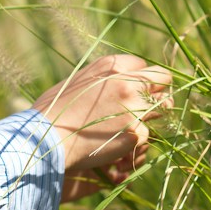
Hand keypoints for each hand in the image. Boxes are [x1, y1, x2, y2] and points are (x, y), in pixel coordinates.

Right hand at [32, 54, 169, 200]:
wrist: (47, 139)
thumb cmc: (53, 111)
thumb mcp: (76, 81)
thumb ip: (102, 78)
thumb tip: (114, 82)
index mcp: (112, 66)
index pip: (143, 65)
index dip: (141, 78)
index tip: (137, 89)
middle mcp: (128, 81)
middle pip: (162, 79)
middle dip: (159, 91)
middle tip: (152, 104)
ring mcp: (135, 107)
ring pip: (163, 107)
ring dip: (153, 114)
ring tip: (135, 124)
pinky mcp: (136, 132)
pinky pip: (147, 134)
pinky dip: (135, 140)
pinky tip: (118, 144)